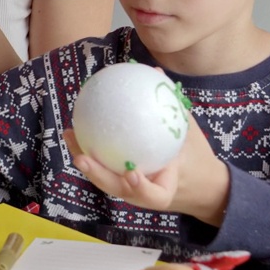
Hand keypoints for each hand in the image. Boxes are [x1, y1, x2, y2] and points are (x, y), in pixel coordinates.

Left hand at [64, 116, 229, 224]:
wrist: (200, 185)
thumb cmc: (197, 157)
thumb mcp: (192, 133)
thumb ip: (176, 108)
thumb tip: (157, 73)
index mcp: (168, 186)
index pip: (156, 196)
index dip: (141, 187)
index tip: (132, 173)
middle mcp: (145, 192)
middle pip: (119, 191)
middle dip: (99, 175)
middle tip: (83, 158)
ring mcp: (132, 191)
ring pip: (106, 181)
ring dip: (85, 162)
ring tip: (69, 136)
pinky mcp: (122, 184)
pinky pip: (106, 169)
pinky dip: (90, 152)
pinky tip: (75, 130)